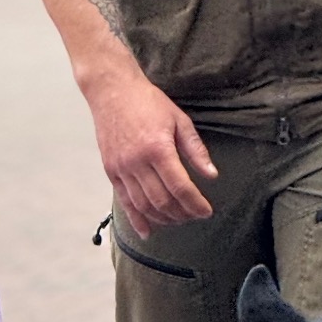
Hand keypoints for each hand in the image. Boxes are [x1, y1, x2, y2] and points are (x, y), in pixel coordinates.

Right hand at [85, 72, 218, 238]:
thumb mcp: (179, 120)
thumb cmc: (147, 102)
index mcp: (158, 148)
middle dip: (181, 213)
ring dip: (162, 218)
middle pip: (162, 200)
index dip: (195, 204)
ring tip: (177, 220)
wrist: (112, 91)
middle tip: (194, 216)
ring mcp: (121, 168)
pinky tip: (147, 231)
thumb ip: (196, 150)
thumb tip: (211, 175)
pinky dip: (136, 219)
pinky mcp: (111, 171)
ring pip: (143, 205)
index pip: (180, 187)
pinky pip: (124, 201)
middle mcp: (137, 161)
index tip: (206, 211)